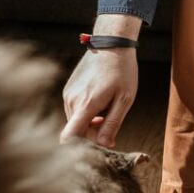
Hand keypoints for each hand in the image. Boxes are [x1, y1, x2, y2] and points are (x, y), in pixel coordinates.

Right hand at [60, 14, 140, 145]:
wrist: (112, 43)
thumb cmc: (122, 71)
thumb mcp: (124, 99)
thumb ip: (113, 124)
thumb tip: (105, 146)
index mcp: (86, 104)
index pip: (69, 136)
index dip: (78, 148)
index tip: (93, 148)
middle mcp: (72, 100)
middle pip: (76, 131)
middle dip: (92, 134)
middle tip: (111, 123)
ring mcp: (68, 93)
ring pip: (76, 120)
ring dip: (90, 122)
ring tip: (107, 107)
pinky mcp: (69, 89)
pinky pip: (75, 109)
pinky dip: (86, 112)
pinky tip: (100, 100)